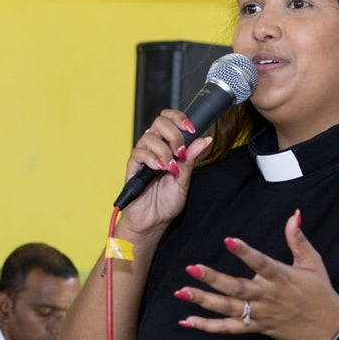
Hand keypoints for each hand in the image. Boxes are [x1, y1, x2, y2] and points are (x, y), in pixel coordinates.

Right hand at [115, 112, 213, 237]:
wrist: (154, 221)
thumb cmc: (166, 202)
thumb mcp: (185, 179)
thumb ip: (191, 158)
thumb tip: (205, 140)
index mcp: (168, 146)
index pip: (170, 119)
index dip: (180, 118)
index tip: (191, 129)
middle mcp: (154, 148)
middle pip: (159, 122)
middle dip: (173, 134)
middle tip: (180, 152)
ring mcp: (143, 156)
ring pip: (149, 136)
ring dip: (164, 150)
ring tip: (171, 168)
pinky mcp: (133, 167)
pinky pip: (139, 153)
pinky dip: (152, 159)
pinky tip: (160, 169)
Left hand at [172, 210, 338, 339]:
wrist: (327, 328)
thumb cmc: (320, 291)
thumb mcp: (313, 262)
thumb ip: (298, 239)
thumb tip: (294, 214)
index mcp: (282, 278)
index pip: (261, 263)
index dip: (245, 252)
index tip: (228, 240)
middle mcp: (268, 297)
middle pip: (237, 288)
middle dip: (213, 279)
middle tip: (191, 268)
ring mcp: (260, 314)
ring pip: (228, 309)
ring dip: (203, 301)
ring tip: (181, 292)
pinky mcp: (255, 328)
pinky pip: (228, 329)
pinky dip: (207, 326)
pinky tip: (186, 321)